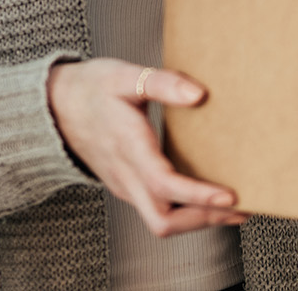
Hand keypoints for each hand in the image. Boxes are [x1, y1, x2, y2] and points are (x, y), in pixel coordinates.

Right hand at [47, 58, 248, 237]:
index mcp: (127, 147)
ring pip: (161, 221)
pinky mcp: (126, 186)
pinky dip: (185, 212)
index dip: (198, 195)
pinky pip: (157, 210)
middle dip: (204, 219)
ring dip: (198, 220)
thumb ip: (162, 83)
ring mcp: (124, 184)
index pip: (165, 184)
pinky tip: (207, 200)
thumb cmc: (92, 88)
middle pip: (163, 219)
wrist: (55, 106)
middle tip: (242, 207)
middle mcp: (125, 174)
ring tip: (234, 209)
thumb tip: (198, 94)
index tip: (229, 194)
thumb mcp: (125, 76)